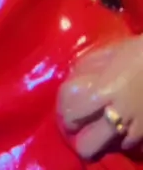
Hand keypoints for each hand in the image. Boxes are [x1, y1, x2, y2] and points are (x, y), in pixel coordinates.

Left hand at [58, 35, 142, 159]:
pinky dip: (119, 138)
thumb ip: (87, 67)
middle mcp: (119, 115)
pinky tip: (118, 123)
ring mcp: (136, 129)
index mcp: (104, 91)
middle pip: (88, 147)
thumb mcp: (107, 54)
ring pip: (109, 148)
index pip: (74, 116)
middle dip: (80, 138)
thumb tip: (71, 78)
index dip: (65, 115)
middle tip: (79, 125)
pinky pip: (127, 144)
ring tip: (101, 122)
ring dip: (102, 138)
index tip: (65, 110)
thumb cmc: (137, 52)